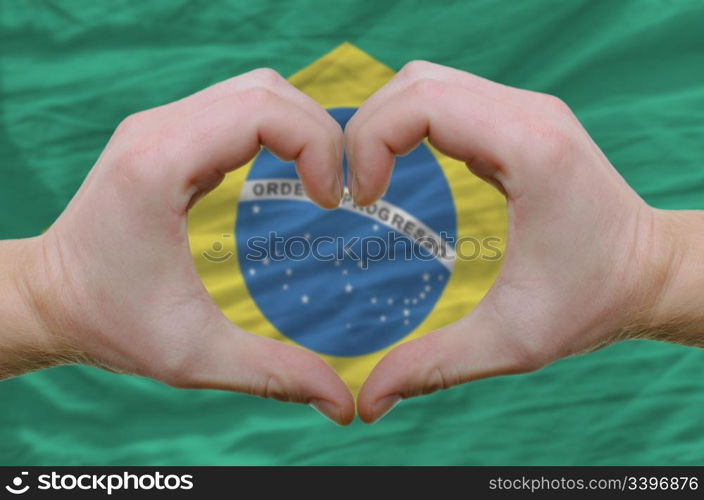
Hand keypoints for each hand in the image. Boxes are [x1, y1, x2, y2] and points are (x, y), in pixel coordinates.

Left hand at [1, 69, 353, 424]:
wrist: (48, 299)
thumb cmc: (110, 322)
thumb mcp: (194, 356)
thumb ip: (273, 375)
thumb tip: (342, 403)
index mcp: (160, 166)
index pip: (263, 111)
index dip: (317, 146)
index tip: (332, 202)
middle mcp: (157, 130)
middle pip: (266, 90)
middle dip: (318, 132)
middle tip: (336, 191)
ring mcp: (158, 126)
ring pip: (253, 89)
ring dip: (298, 125)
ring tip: (319, 179)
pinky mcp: (163, 135)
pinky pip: (234, 107)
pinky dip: (274, 128)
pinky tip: (285, 171)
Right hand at [347, 61, 702, 422]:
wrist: (651, 273)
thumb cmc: (593, 302)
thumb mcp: (511, 343)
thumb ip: (433, 367)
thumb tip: (368, 402)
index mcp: (529, 150)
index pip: (422, 103)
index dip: (370, 142)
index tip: (362, 200)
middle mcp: (529, 114)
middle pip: (416, 82)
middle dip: (366, 128)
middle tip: (355, 190)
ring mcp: (527, 110)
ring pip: (428, 81)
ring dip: (385, 121)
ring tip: (370, 177)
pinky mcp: (521, 120)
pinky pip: (448, 97)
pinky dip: (410, 122)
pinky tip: (401, 167)